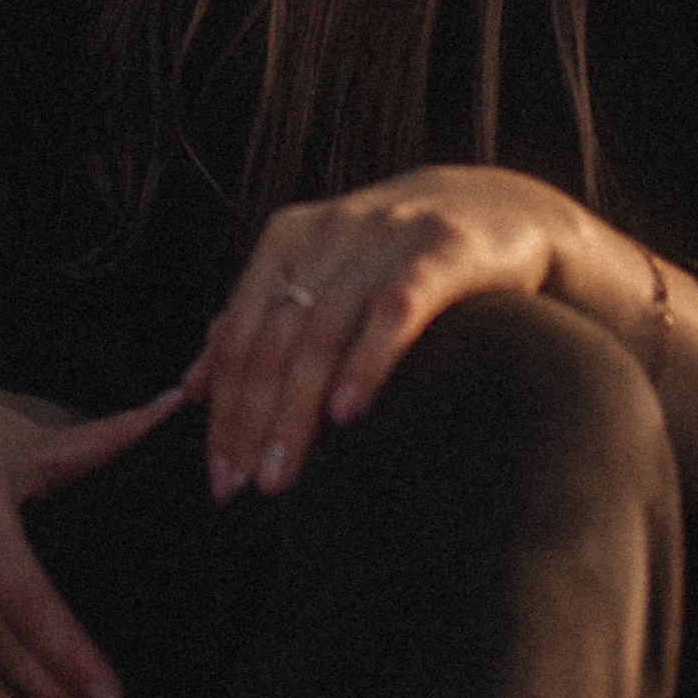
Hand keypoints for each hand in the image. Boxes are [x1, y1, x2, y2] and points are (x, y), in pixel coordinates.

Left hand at [193, 166, 600, 501]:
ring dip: (295, 409)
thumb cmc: (399, 258)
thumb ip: (263, 320)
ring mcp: (385, 237)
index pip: (241, 333)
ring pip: (322, 330)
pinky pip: (393, 310)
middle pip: (274, 338)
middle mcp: (331, 232)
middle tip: (241, 488)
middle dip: (251, 419)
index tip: (217, 474)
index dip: (224, 406)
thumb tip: (194, 386)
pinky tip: (345, 413)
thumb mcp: (327, 276)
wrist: (503, 209)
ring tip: (281, 474)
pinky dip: (364, 361)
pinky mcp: (441, 250)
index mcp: (290, 238)